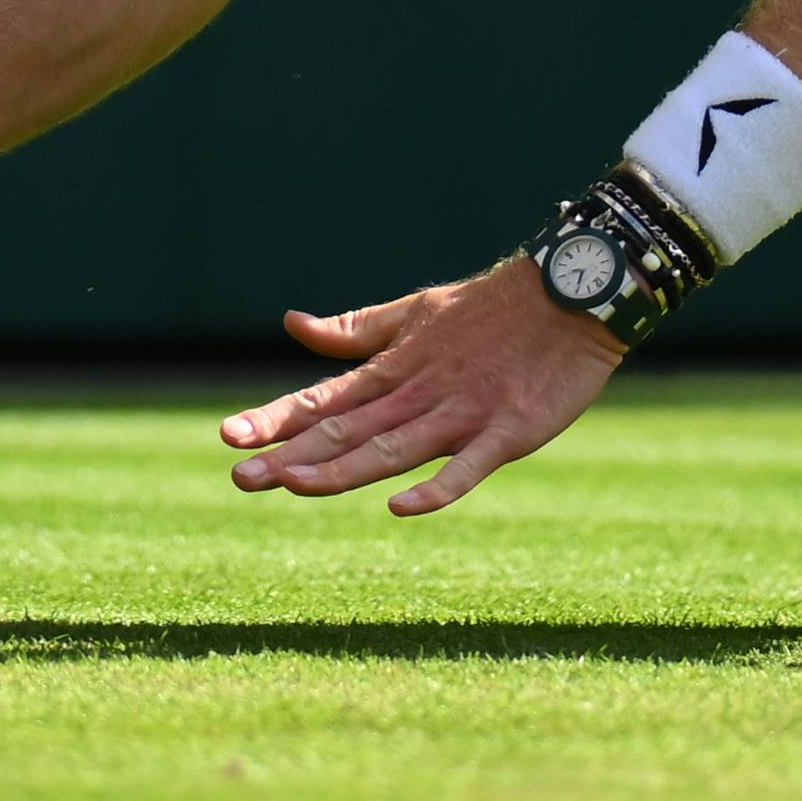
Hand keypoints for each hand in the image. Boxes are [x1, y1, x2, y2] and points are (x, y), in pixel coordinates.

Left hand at [218, 257, 626, 516]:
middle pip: (347, 431)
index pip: (325, 399)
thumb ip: (354, 331)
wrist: (573, 293)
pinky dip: (436, 487)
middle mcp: (419, 394)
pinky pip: (468, 467)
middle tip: (240, 478)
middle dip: (291, 456)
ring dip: (342, 470)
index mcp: (395, 369)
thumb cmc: (490, 307)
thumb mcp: (413, 311)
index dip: (276, 419)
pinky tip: (400, 507)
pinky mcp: (509, 430)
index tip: (228, 437)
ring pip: (392, 449)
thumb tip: (292, 324)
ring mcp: (464, 413)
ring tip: (293, 485)